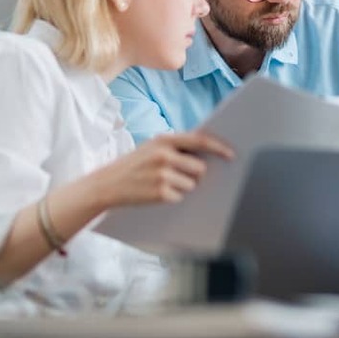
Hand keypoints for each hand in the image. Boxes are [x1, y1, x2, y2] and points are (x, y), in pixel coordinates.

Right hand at [97, 131, 233, 206]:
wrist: (106, 184)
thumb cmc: (134, 165)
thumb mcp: (152, 148)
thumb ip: (176, 147)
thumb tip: (208, 153)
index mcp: (164, 140)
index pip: (200, 140)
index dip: (219, 147)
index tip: (231, 155)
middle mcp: (164, 155)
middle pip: (200, 167)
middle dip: (194, 174)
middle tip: (177, 175)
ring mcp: (162, 175)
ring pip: (192, 184)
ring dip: (183, 187)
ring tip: (161, 183)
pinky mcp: (160, 193)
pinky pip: (181, 196)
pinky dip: (173, 197)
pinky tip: (155, 193)